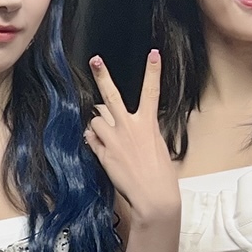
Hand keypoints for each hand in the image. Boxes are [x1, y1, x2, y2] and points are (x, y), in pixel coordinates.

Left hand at [86, 51, 178, 227]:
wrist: (153, 197)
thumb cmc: (160, 175)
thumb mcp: (157, 147)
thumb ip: (141, 132)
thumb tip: (124, 126)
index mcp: (148, 124)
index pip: (151, 91)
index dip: (153, 71)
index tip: (153, 54)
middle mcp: (129, 127)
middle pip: (111, 95)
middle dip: (102, 76)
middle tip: (95, 61)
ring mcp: (113, 139)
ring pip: (95, 119)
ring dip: (97, 124)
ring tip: (107, 136)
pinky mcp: (102, 152)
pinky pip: (91, 138)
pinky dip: (94, 140)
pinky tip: (102, 148)